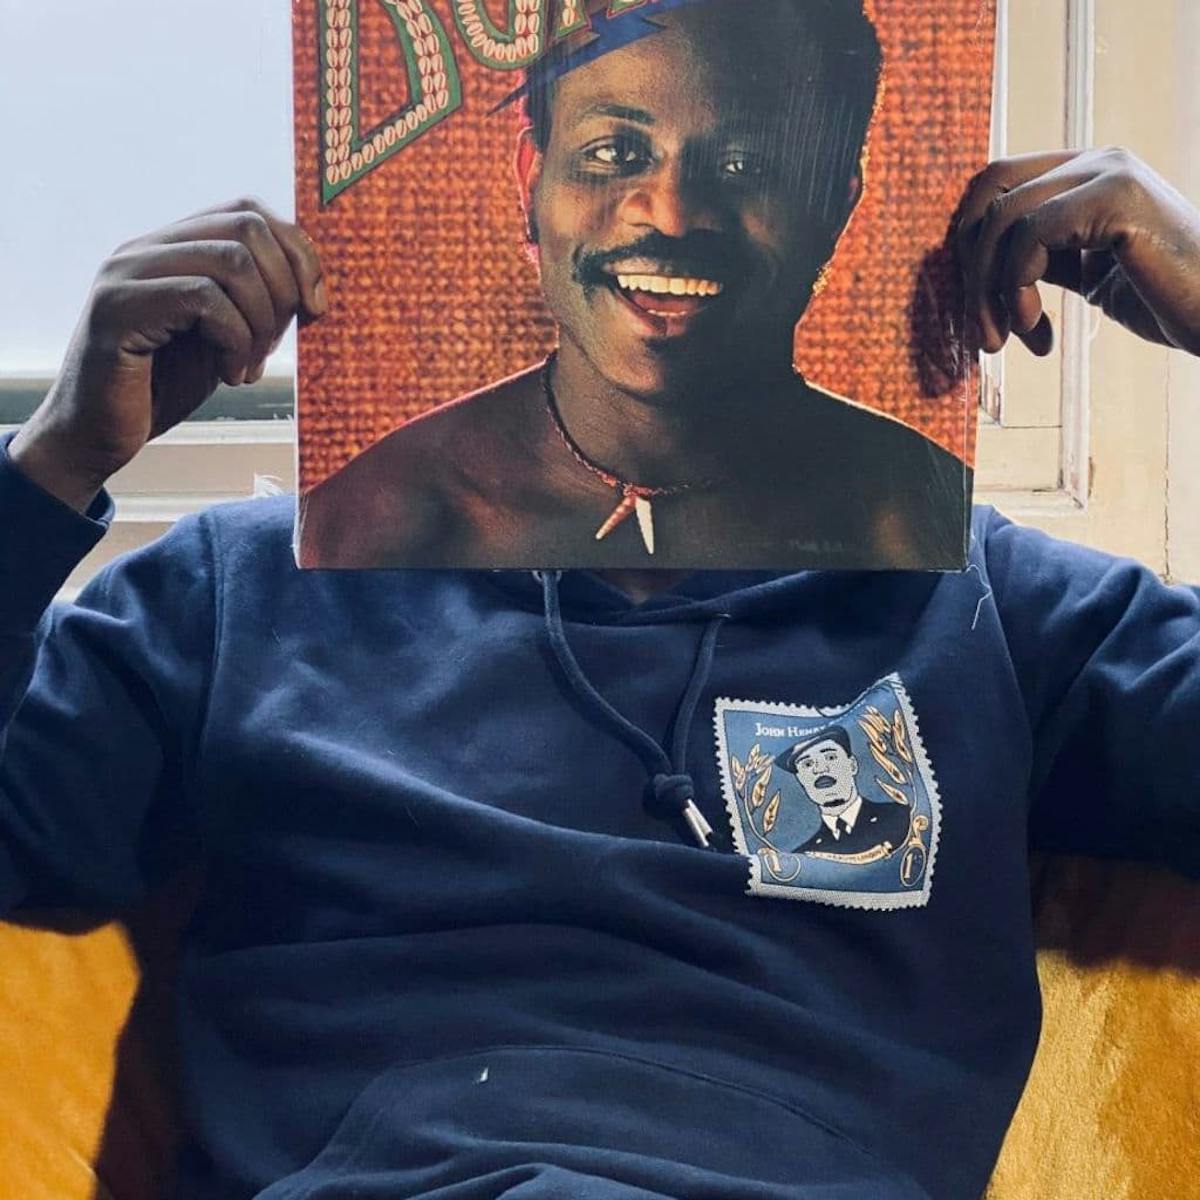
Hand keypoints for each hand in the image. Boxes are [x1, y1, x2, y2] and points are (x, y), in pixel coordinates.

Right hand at [10, 198, 325, 510]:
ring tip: (248, 366)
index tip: (316, 307)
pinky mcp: (119, 309)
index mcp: (173, 248)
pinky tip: (230, 375)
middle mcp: (147, 249)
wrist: (97, 436)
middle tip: (276, 343)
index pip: (248, 211)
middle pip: (247, 227)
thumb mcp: (223, 339)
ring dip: (261, 322)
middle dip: (284, 288)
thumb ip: (255, 306)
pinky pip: (205, 300)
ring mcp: (128, 274)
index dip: (297, 253)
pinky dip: (235, 341)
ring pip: (232, 262)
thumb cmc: (163, 389)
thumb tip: (312, 290)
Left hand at [955, 147, 1199, 357]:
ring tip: (1010, 338)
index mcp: (1086, 173)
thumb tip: (975, 269)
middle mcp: (1096, 160)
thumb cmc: (1161, 299)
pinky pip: (1029, 237)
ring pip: (1002, 220)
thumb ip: (1039, 258)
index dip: (971, 245)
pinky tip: (1039, 329)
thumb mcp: (1085, 273)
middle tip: (983, 333)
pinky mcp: (1116, 197)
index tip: (982, 308)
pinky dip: (1016, 289)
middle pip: (989, 193)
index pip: (996, 184)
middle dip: (972, 268)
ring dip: (989, 291)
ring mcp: (1108, 173)